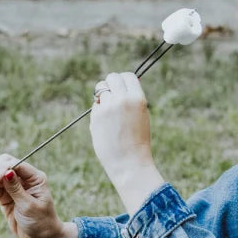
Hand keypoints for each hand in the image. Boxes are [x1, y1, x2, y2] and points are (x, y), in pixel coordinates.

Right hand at [0, 154, 77, 237]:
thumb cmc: (41, 222)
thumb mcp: (28, 206)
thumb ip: (16, 189)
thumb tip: (7, 172)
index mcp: (35, 177)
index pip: (15, 164)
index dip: (2, 169)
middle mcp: (24, 179)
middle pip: (3, 166)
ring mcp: (14, 187)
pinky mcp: (6, 197)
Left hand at [90, 72, 166, 213]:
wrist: (129, 162)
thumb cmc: (137, 140)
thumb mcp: (141, 115)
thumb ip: (131, 99)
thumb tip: (120, 84)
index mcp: (138, 98)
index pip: (128, 76)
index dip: (124, 81)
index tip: (122, 88)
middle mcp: (122, 99)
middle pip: (112, 78)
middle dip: (110, 84)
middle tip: (112, 96)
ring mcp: (107, 107)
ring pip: (100, 90)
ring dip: (103, 96)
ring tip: (110, 113)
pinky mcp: (96, 116)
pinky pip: (95, 106)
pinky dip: (98, 111)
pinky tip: (105, 125)